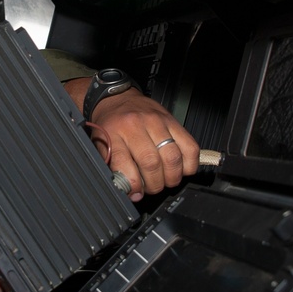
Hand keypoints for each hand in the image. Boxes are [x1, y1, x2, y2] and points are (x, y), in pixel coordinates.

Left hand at [65, 80, 199, 200]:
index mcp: (114, 133)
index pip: (124, 165)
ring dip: (172, 177)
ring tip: (165, 180)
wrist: (118, 98)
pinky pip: (191, 147)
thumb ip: (113, 169)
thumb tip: (130, 193)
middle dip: (154, 184)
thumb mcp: (102, 145)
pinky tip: (180, 168)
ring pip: (173, 157)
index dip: (132, 186)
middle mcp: (136, 126)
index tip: (134, 192)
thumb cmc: (111, 125)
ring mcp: (157, 122)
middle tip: (151, 187)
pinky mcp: (174, 121)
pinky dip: (189, 165)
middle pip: (152, 163)